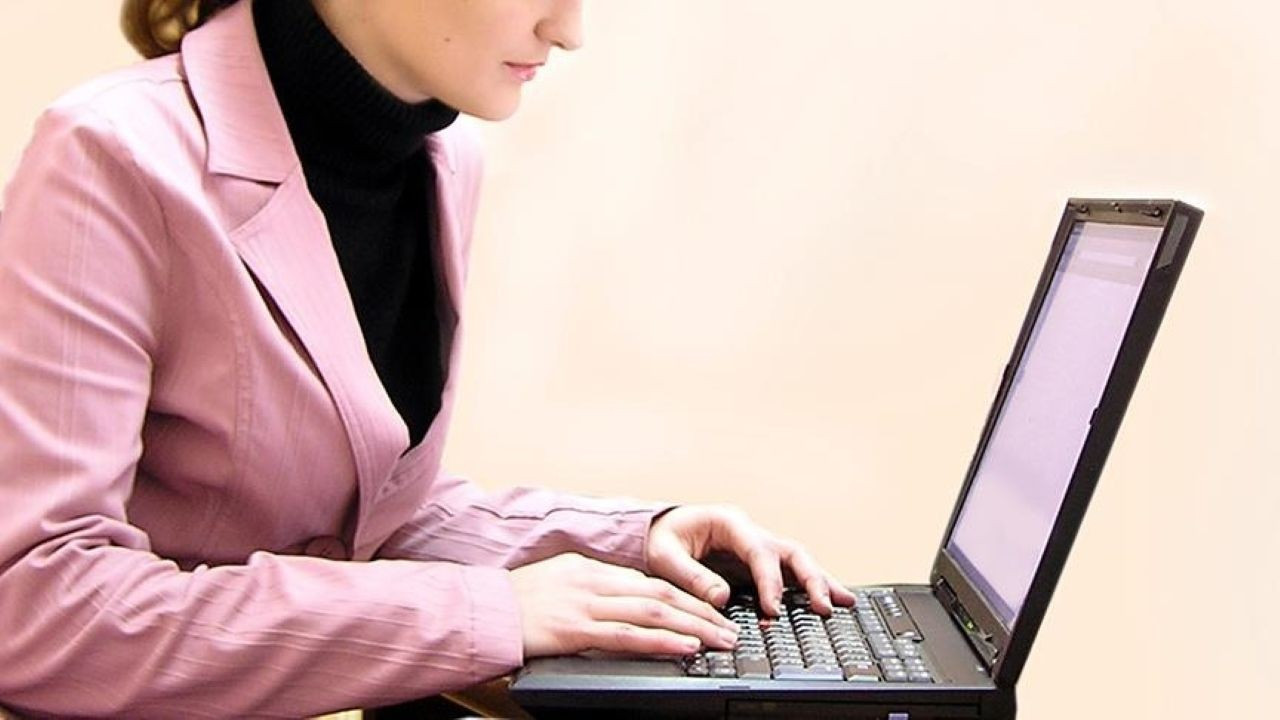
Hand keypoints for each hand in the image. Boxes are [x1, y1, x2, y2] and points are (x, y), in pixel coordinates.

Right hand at [509, 552, 739, 659]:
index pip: (650, 581)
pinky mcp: (575, 629)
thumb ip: (590, 589)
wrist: (478, 611)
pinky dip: (662, 641)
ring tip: (721, 640)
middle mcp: (594, 580)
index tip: (711, 610)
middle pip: (662, 593)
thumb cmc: (513, 603)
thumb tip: (622, 603)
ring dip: (694, 626)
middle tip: (730, 628)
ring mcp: (585, 604)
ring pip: (654, 612)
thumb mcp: (557, 582)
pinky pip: (628, 635)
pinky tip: (685, 646)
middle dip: (702, 611)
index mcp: (590, 568)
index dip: (686, 596)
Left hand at [645, 505, 856, 616]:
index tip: (773, 609)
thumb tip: (721, 598)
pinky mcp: (756, 565)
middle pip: (790, 552)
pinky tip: (828, 602)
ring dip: (820, 582)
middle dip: (810, 578)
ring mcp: (756, 547)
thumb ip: (690, 575)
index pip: (759, 551)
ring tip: (843, 603)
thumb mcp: (664, 555)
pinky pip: (788, 574)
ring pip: (797, 561)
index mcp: (728, 523)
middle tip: (824, 605)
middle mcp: (748, 532)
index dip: (769, 581)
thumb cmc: (659, 538)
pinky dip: (808, 588)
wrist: (655, 531)